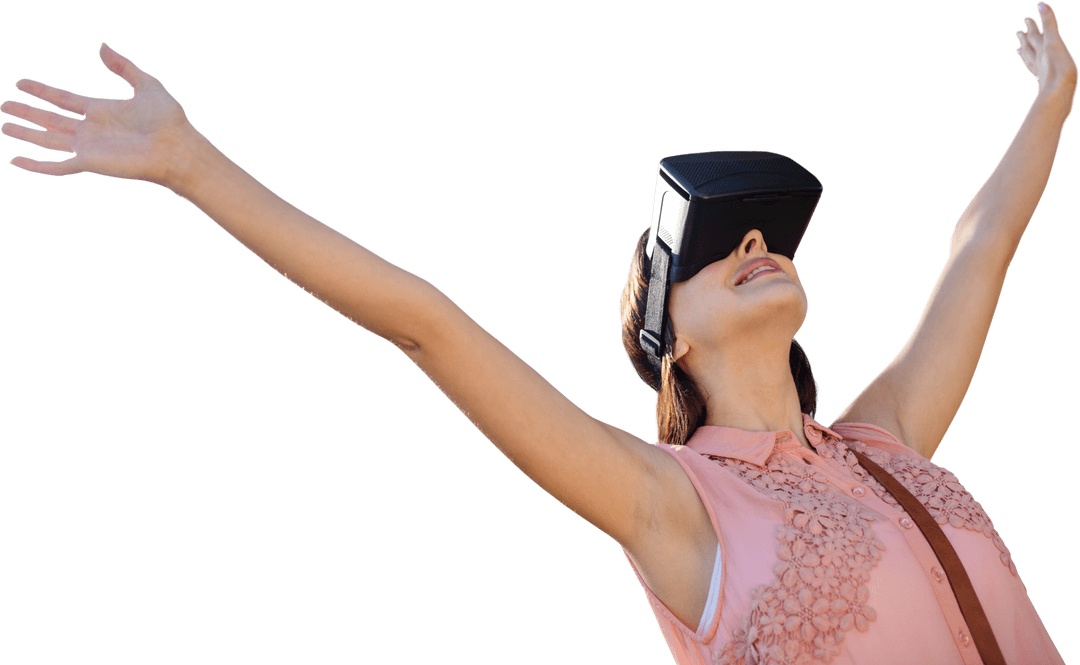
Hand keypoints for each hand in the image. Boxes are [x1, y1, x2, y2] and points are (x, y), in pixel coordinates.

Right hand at [0, 43, 195, 186]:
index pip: (63, 99)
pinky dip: (36, 166)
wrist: (177, 148)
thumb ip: (123, 66)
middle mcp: (92, 129)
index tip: (22, 83)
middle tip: (5, 106)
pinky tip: (16, 161)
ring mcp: (89, 147)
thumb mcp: (147, 84)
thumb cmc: (168, 119)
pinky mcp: (90, 163)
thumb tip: (102, 46)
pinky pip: (56, 166)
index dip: (42, 91)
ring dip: (26, 133)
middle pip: (51, 119)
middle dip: (28, 112)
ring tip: (5, 126)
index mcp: (102, 110)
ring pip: (48, 140)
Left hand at [1016, 2, 1078, 100]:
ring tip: (1018, 50)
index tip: (1025, 20)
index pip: (1035, 34)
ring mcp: (1041, 71)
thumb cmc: (1058, 69)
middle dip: (1025, 38)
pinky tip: (1034, 71)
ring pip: (1030, 59)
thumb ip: (1048, 24)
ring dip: (1025, 53)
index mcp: (1043, 49)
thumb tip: (1041, 4)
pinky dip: (1033, 68)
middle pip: (1030, 46)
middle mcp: (1040, 59)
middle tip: (1018, 32)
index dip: (1031, 26)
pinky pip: (1036, 73)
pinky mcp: (1045, 83)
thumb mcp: (1055, 42)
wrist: (1057, 94)